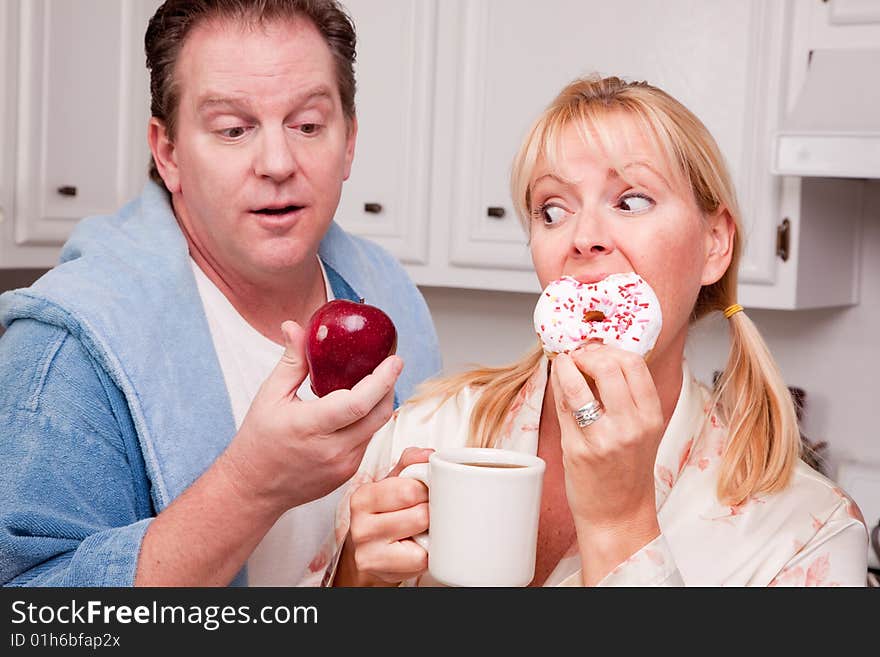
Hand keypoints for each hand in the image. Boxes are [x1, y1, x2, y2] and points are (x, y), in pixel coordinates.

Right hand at [221, 320, 401, 513]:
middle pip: (378, 415)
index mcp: (309, 427)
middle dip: (389, 387)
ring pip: (376, 428)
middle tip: (390, 364)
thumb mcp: (270, 395)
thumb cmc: (258, 440)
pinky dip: (367, 420)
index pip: (358, 404)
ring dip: (380, 403)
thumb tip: (297, 327)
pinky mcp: (348, 473)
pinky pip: (367, 440)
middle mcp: (331, 450)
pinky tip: (359, 407)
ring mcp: (343, 465)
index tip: (394, 360)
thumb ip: (292, 361)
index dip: (382, 380)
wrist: (254, 488)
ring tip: (374, 381)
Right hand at [343, 447, 432, 584]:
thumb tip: (428, 454)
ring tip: (419, 530)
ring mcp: (367, 550)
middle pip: (419, 512)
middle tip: (424, 513)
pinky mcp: (379, 569)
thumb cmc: (385, 515)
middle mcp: (360, 524)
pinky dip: (426, 554)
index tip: (424, 494)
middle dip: (429, 511)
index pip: (409, 489)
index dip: (426, 490)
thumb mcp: (393, 484)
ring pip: (421, 533)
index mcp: (363, 496)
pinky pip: (421, 559)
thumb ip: (410, 463)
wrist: (369, 554)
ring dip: (429, 532)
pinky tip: (415, 548)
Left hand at [550, 343, 663, 531]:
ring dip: (566, 366)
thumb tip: (599, 356)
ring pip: (580, 384)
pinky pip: (563, 406)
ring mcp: (603, 438)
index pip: (634, 364)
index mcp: (651, 417)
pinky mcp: (577, 450)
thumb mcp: (641, 430)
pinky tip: (558, 383)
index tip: (596, 349)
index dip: (610, 350)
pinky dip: (558, 387)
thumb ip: (627, 396)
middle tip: (577, 355)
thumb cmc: (627, 471)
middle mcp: (631, 427)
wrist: (618, 514)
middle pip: (608, 367)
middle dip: (587, 353)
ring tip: (563, 364)